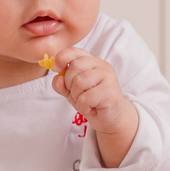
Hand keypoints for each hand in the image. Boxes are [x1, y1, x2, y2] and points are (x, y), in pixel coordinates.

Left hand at [52, 48, 138, 167]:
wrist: (111, 118)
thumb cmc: (92, 102)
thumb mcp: (72, 92)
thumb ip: (61, 84)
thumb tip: (58, 78)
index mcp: (91, 62)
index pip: (73, 52)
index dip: (61, 58)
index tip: (58, 70)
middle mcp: (101, 65)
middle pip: (74, 67)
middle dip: (69, 84)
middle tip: (78, 95)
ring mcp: (107, 77)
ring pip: (79, 82)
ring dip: (77, 98)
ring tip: (86, 103)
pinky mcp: (109, 91)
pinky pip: (85, 98)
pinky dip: (83, 107)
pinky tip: (92, 108)